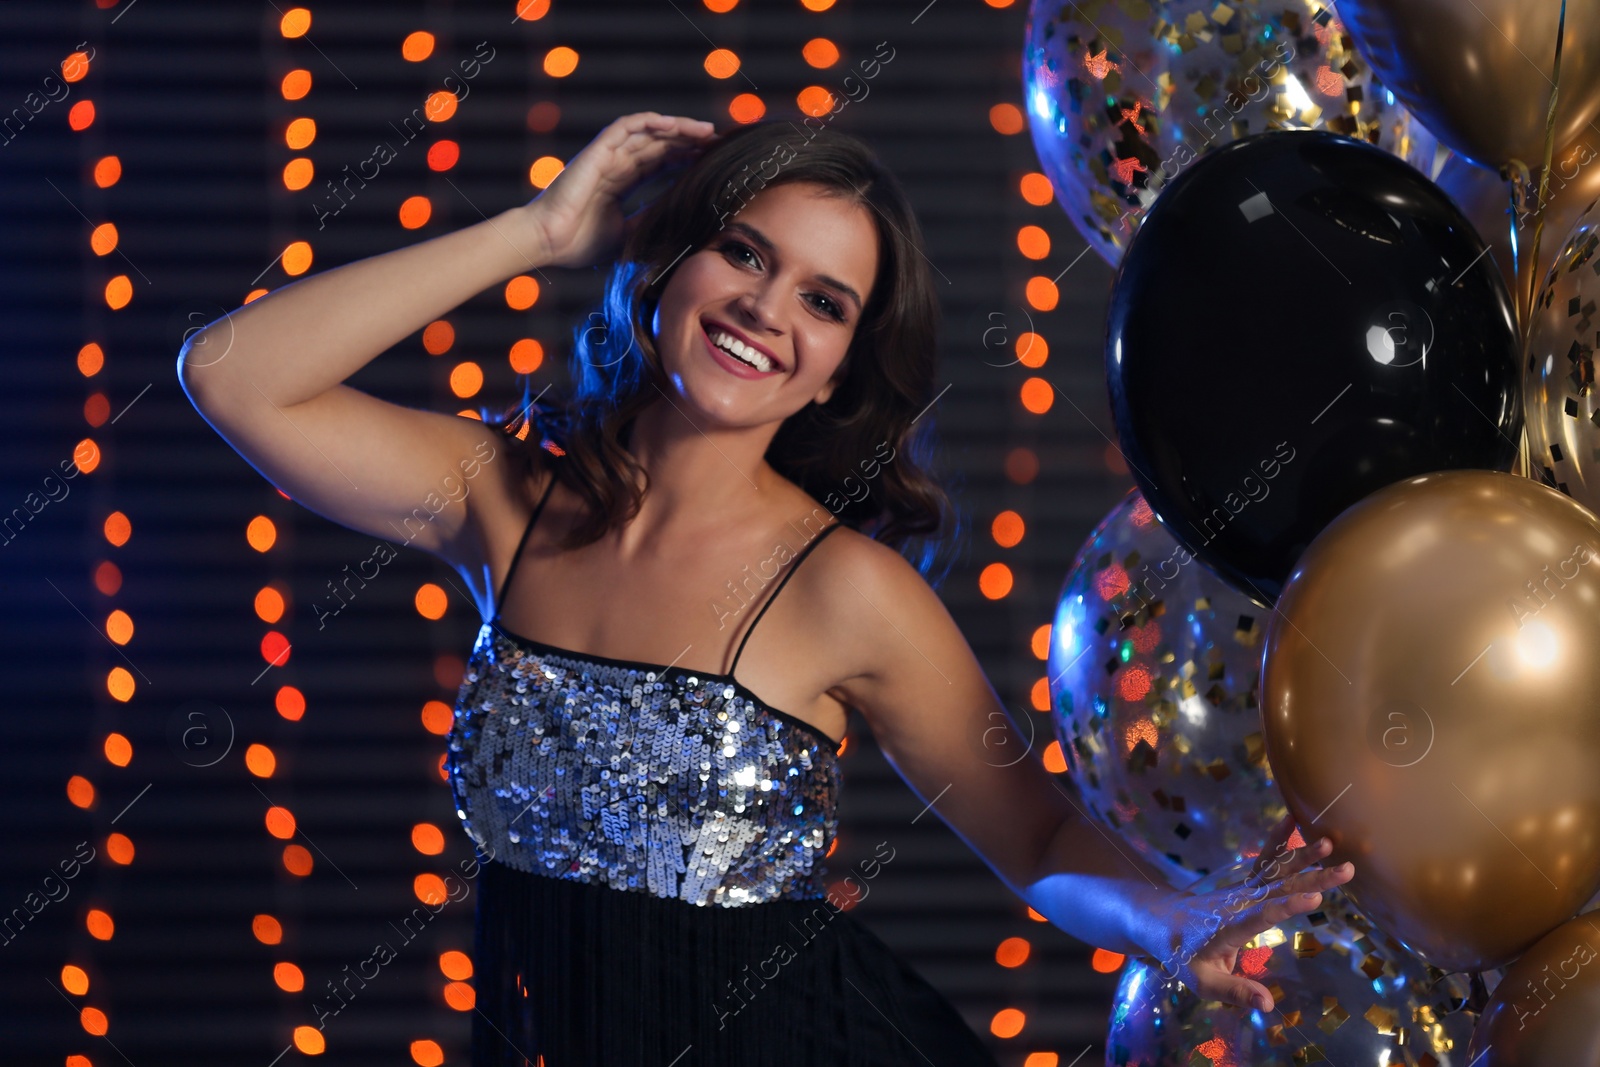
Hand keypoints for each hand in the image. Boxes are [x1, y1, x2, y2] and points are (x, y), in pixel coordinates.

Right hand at [522, 111, 718, 268]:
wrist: (548, 242)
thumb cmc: (579, 243)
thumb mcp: (628, 235)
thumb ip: (650, 222)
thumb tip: (682, 223)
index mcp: (620, 182)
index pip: (659, 163)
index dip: (685, 159)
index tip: (711, 163)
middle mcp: (615, 164)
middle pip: (659, 145)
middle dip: (689, 142)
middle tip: (718, 143)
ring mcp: (606, 155)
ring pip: (648, 132)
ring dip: (678, 129)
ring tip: (706, 131)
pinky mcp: (597, 151)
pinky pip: (626, 127)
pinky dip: (650, 122)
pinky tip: (674, 125)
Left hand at [1147, 819, 1353, 1012]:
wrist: (1160, 921)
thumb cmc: (1181, 955)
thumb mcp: (1202, 981)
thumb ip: (1234, 991)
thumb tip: (1267, 1005)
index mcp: (1229, 927)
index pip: (1261, 917)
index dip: (1287, 908)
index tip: (1315, 899)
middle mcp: (1238, 903)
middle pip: (1279, 889)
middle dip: (1312, 879)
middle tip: (1346, 869)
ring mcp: (1242, 891)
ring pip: (1275, 871)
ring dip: (1302, 857)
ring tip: (1330, 842)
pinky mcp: (1246, 886)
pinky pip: (1265, 863)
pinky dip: (1280, 843)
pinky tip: (1294, 822)